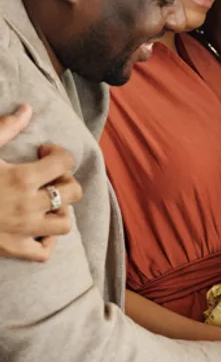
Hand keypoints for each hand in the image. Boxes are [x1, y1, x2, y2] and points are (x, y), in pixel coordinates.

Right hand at [0, 107, 81, 260]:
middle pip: (73, 192)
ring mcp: (22, 231)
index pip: (65, 162)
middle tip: (48, 175)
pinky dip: (46, 241)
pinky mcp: (12, 249)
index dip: (59, 152)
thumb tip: (27, 108)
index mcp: (22, 178)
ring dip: (60, 209)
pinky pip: (43, 252)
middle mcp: (28, 206)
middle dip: (65, 179)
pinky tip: (37, 227)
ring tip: (45, 200)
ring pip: (65, 223)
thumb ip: (6, 128)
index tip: (43, 151)